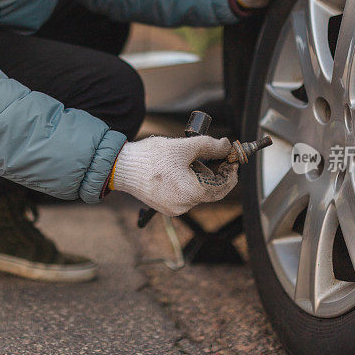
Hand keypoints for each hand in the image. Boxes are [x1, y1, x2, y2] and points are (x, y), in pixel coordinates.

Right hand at [110, 136, 238, 215]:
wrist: (122, 167)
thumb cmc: (150, 158)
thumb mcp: (184, 146)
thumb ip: (210, 146)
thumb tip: (226, 145)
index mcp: (192, 192)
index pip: (222, 187)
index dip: (231, 173)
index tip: (232, 160)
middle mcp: (184, 205)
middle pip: (210, 190)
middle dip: (212, 172)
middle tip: (212, 156)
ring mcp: (174, 208)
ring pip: (197, 192)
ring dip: (198, 176)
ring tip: (184, 161)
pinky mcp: (166, 207)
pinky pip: (185, 195)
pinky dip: (186, 183)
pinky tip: (175, 170)